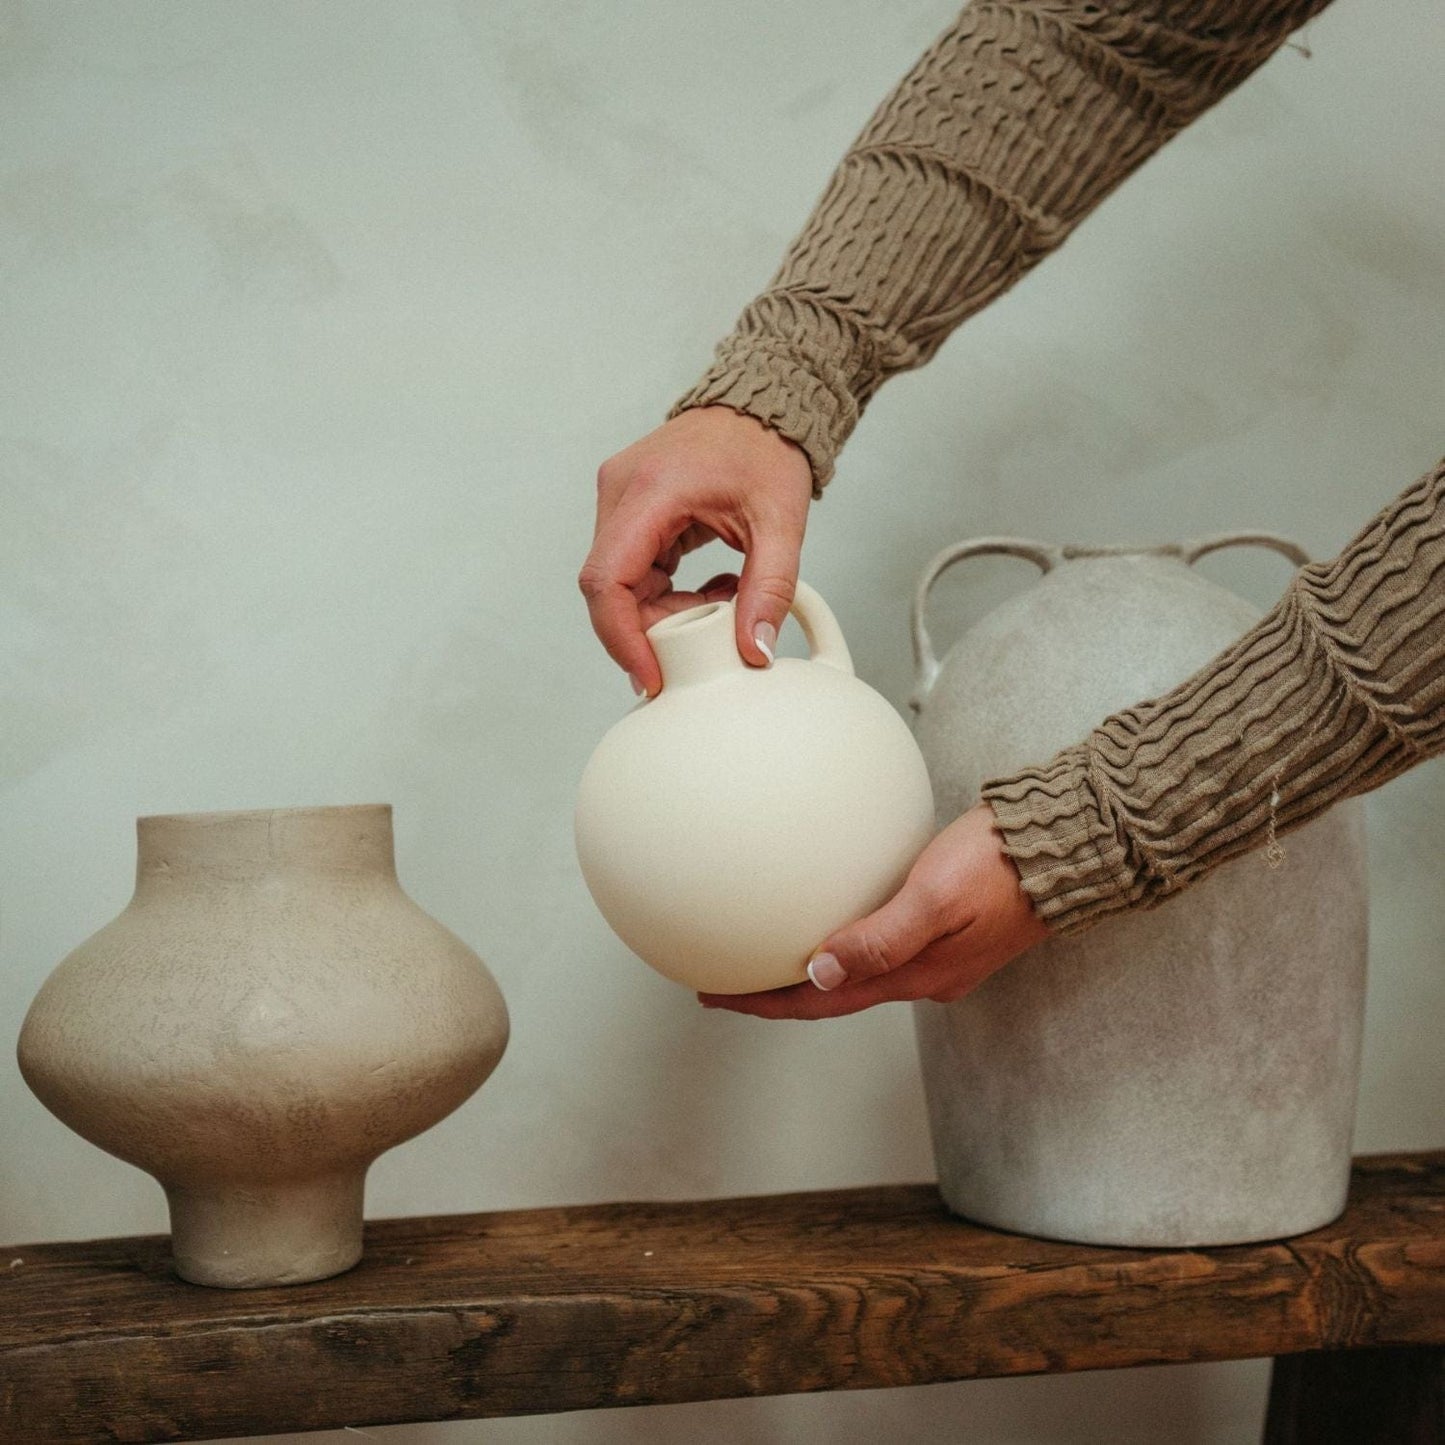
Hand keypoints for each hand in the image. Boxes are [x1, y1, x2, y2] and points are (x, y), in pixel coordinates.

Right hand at [579, 406, 813, 696]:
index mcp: (650, 491)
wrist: (762, 406)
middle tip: (709, 634)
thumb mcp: (780, 524)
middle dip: (654, 628)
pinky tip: (709, 585)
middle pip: (611, 589)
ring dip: (665, 611)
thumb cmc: (767, 449)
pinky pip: (633, 571)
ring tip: (722, 598)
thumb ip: (770, 589)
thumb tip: (753, 649)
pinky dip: (667, 593)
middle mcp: (620, 491)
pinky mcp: (629, 509)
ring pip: (621, 585)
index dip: (622, 638)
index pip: (608, 581)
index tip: (650, 675)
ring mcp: (619, 499)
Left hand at [700, 803, 1049, 1018]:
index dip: (767, 1003)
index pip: (823, 1002)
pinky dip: (845, 944)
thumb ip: (879, 938)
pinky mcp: (951, 929)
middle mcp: (927, 975)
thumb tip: (817, 973)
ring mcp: (941, 955)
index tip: (716, 998)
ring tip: (766, 958)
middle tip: (727, 982)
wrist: (1069, 844)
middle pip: (836, 994)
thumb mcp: (935, 897)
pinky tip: (832, 922)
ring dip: (810, 971)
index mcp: (918, 976)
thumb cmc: (1003, 863)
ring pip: (858, 973)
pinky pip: (882, 946)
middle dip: (780, 993)